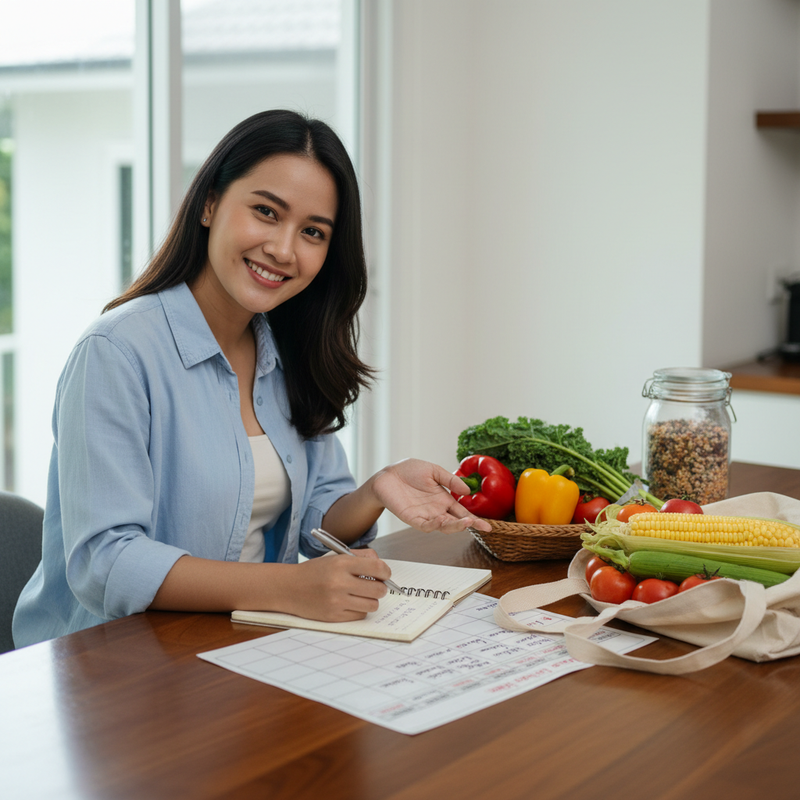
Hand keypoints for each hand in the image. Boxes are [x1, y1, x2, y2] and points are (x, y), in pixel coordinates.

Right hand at [287, 551, 391, 621]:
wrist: (289, 588)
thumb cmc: (314, 572)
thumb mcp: (335, 557)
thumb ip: (360, 557)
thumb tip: (382, 566)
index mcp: (341, 563)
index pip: (377, 567)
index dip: (386, 571)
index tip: (385, 573)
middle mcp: (340, 582)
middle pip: (378, 589)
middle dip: (380, 587)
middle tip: (374, 585)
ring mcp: (337, 601)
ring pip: (372, 605)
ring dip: (371, 600)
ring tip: (362, 595)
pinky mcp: (334, 616)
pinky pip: (360, 615)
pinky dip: (359, 609)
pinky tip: (351, 602)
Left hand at [370, 458, 492, 533]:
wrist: (388, 475)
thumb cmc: (409, 471)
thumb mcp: (434, 471)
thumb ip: (450, 480)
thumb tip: (467, 489)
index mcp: (444, 499)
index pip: (462, 512)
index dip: (475, 519)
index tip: (488, 525)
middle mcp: (437, 510)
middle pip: (456, 522)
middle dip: (469, 525)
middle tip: (481, 526)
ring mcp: (425, 515)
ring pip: (443, 526)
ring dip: (455, 526)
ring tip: (467, 522)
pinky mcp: (413, 518)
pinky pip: (426, 525)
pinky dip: (435, 525)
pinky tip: (442, 521)